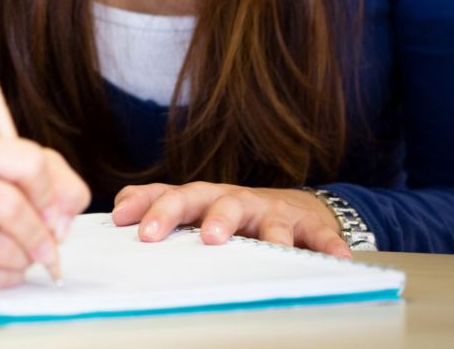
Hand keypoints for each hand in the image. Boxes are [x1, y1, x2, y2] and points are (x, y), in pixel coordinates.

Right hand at [0, 128, 90, 286]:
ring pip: (3, 250)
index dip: (51, 196)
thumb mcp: (23, 170)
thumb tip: (60, 224)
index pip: (30, 164)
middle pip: (11, 208)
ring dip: (25, 260)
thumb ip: (60, 185)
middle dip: (40, 235)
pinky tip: (1, 265)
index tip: (52, 214)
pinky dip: (7, 277)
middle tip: (48, 248)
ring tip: (20, 253)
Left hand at [112, 181, 349, 257]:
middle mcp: (231, 199)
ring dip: (267, 232)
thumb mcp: (195, 213)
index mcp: (199, 198)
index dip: (145, 204)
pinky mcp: (306, 225)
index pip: (167, 195)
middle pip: (208, 199)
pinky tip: (339, 259)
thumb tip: (114, 213)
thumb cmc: (231, 217)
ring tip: (270, 247)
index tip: (123, 220)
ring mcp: (269, 210)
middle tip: (193, 235)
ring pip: (265, 216)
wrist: (290, 209)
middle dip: (198, 214)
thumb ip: (158, 212)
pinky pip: (319, 235)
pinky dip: (328, 245)